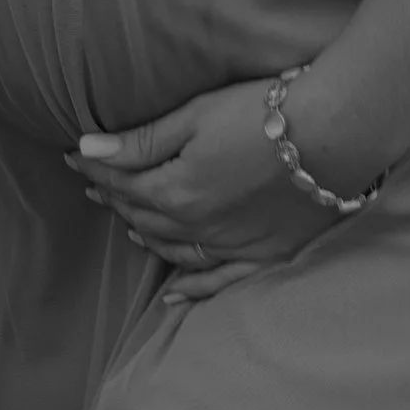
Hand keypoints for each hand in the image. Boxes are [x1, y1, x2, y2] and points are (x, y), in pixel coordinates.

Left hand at [75, 80, 339, 278]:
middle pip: (145, 218)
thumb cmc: (263, 115)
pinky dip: (193, 289)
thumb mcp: (195, 116)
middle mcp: (199, 229)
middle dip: (117, 201)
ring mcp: (234, 247)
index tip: (74, 159)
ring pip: (175, 250)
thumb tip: (87, 152)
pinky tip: (174, 295)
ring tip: (128, 225)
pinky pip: (220, 281)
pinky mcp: (267, 255)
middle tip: (98, 186)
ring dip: (146, 237)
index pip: (123, 184)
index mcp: (176, 193)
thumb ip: (141, 142)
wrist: (335, 133)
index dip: (96, 169)